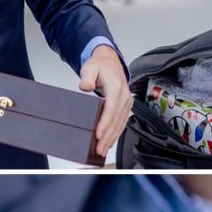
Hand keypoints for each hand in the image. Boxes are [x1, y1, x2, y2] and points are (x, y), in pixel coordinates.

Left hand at [79, 45, 130, 159]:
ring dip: (112, 138)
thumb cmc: (100, 66)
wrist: (110, 62)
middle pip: (116, 120)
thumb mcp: (90, 68)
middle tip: (99, 149)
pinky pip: (121, 122)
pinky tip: (110, 142)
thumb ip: (87, 78)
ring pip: (120, 124)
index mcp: (116, 87)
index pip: (111, 108)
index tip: (98, 134)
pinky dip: (116, 134)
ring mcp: (126, 102)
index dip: (105, 123)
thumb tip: (85, 87)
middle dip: (108, 136)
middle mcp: (124, 96)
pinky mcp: (124, 107)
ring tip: (103, 150)